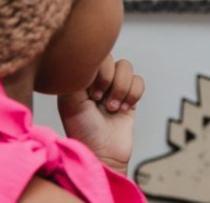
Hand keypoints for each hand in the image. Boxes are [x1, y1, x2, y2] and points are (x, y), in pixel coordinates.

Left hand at [57, 55, 144, 175]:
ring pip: (127, 67)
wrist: (103, 154)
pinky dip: (134, 95)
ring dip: (122, 89)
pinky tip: (124, 110)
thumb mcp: (71, 102)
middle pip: (112, 58)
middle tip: (101, 101)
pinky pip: (139, 81)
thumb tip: (90, 58)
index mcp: (79, 78)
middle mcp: (96, 80)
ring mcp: (114, 87)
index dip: (98, 72)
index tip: (92, 95)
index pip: (94, 55)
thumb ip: (77, 76)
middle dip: (110, 81)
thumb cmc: (83, 130)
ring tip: (113, 108)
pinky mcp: (130, 96)